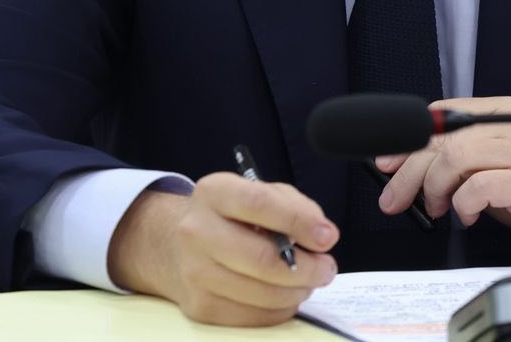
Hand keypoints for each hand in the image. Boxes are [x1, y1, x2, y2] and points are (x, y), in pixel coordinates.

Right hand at [106, 174, 338, 326]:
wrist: (182, 247)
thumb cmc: (235, 217)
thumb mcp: (262, 193)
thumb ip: (295, 207)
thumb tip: (322, 236)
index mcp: (214, 192)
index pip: (259, 204)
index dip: (299, 221)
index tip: (328, 237)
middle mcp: (196, 231)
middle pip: (260, 258)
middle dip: (306, 268)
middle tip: (327, 269)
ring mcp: (194, 273)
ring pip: (259, 293)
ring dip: (296, 292)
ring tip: (308, 281)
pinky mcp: (199, 307)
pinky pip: (251, 317)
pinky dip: (279, 310)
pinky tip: (285, 296)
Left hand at [374, 96, 510, 265]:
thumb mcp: (501, 166)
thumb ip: (465, 159)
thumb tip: (412, 165)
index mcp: (504, 112)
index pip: (441, 114)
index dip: (407, 138)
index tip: (386, 163)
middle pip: (441, 137)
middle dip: (408, 171)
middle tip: (394, 199)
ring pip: (454, 157)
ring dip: (434, 189)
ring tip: (438, 209)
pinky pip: (477, 187)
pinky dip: (462, 204)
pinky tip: (466, 215)